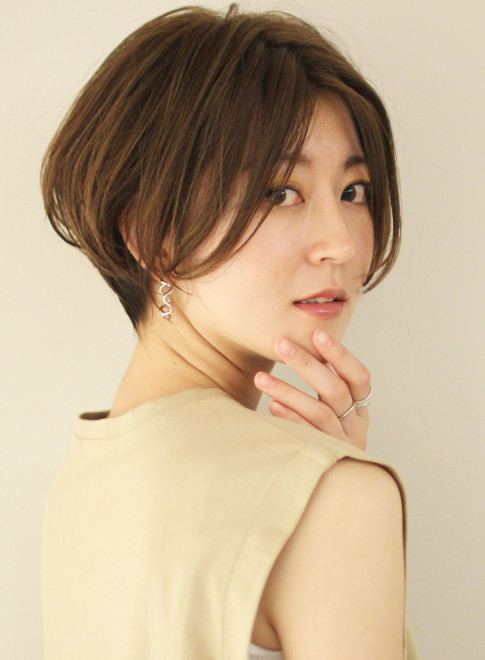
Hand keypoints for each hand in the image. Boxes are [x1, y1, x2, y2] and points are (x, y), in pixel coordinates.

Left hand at [253, 330, 370, 450]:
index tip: (317, 334)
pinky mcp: (325, 460)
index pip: (359, 377)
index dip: (341, 355)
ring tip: (260, 377)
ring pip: (320, 412)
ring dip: (288, 390)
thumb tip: (300, 347)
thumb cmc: (325, 440)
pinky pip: (308, 436)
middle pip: (335, 390)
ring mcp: (342, 446)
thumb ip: (324, 387)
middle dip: (306, 364)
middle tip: (280, 344)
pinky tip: (272, 405)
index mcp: (360, 410)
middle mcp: (356, 426)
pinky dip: (290, 419)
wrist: (336, 490)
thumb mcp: (334, 414)